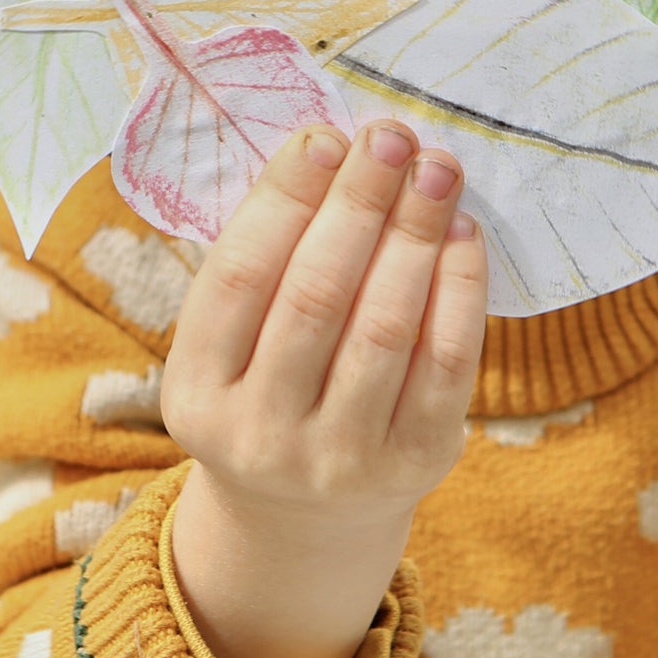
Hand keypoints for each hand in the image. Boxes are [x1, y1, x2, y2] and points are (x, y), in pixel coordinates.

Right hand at [165, 119, 486, 657]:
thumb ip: (266, 262)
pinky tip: (461, 232)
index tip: (324, 136)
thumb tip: (331, 150)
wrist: (306, 521)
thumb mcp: (232, 346)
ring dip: (415, 232)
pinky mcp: (416, 463)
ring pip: (384, 326)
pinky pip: (446, 360)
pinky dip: (459, 286)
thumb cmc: (270, 391)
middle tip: (390, 137)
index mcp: (197, 393)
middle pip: (316, 296)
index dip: (283, 201)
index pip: (238, 278)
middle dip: (359, 203)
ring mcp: (340, 458)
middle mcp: (261, 435)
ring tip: (435, 169)